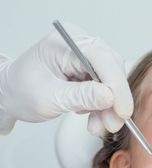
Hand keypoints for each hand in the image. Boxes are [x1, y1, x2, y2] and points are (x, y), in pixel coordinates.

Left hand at [0, 23, 132, 134]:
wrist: (13, 95)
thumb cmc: (22, 91)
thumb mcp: (50, 98)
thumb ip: (81, 96)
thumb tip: (110, 97)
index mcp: (66, 42)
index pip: (102, 59)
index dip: (116, 86)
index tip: (122, 111)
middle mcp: (80, 44)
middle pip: (112, 69)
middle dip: (115, 100)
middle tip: (113, 124)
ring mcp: (87, 57)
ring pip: (112, 81)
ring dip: (110, 107)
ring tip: (99, 125)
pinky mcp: (90, 70)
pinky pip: (107, 88)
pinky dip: (104, 107)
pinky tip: (96, 118)